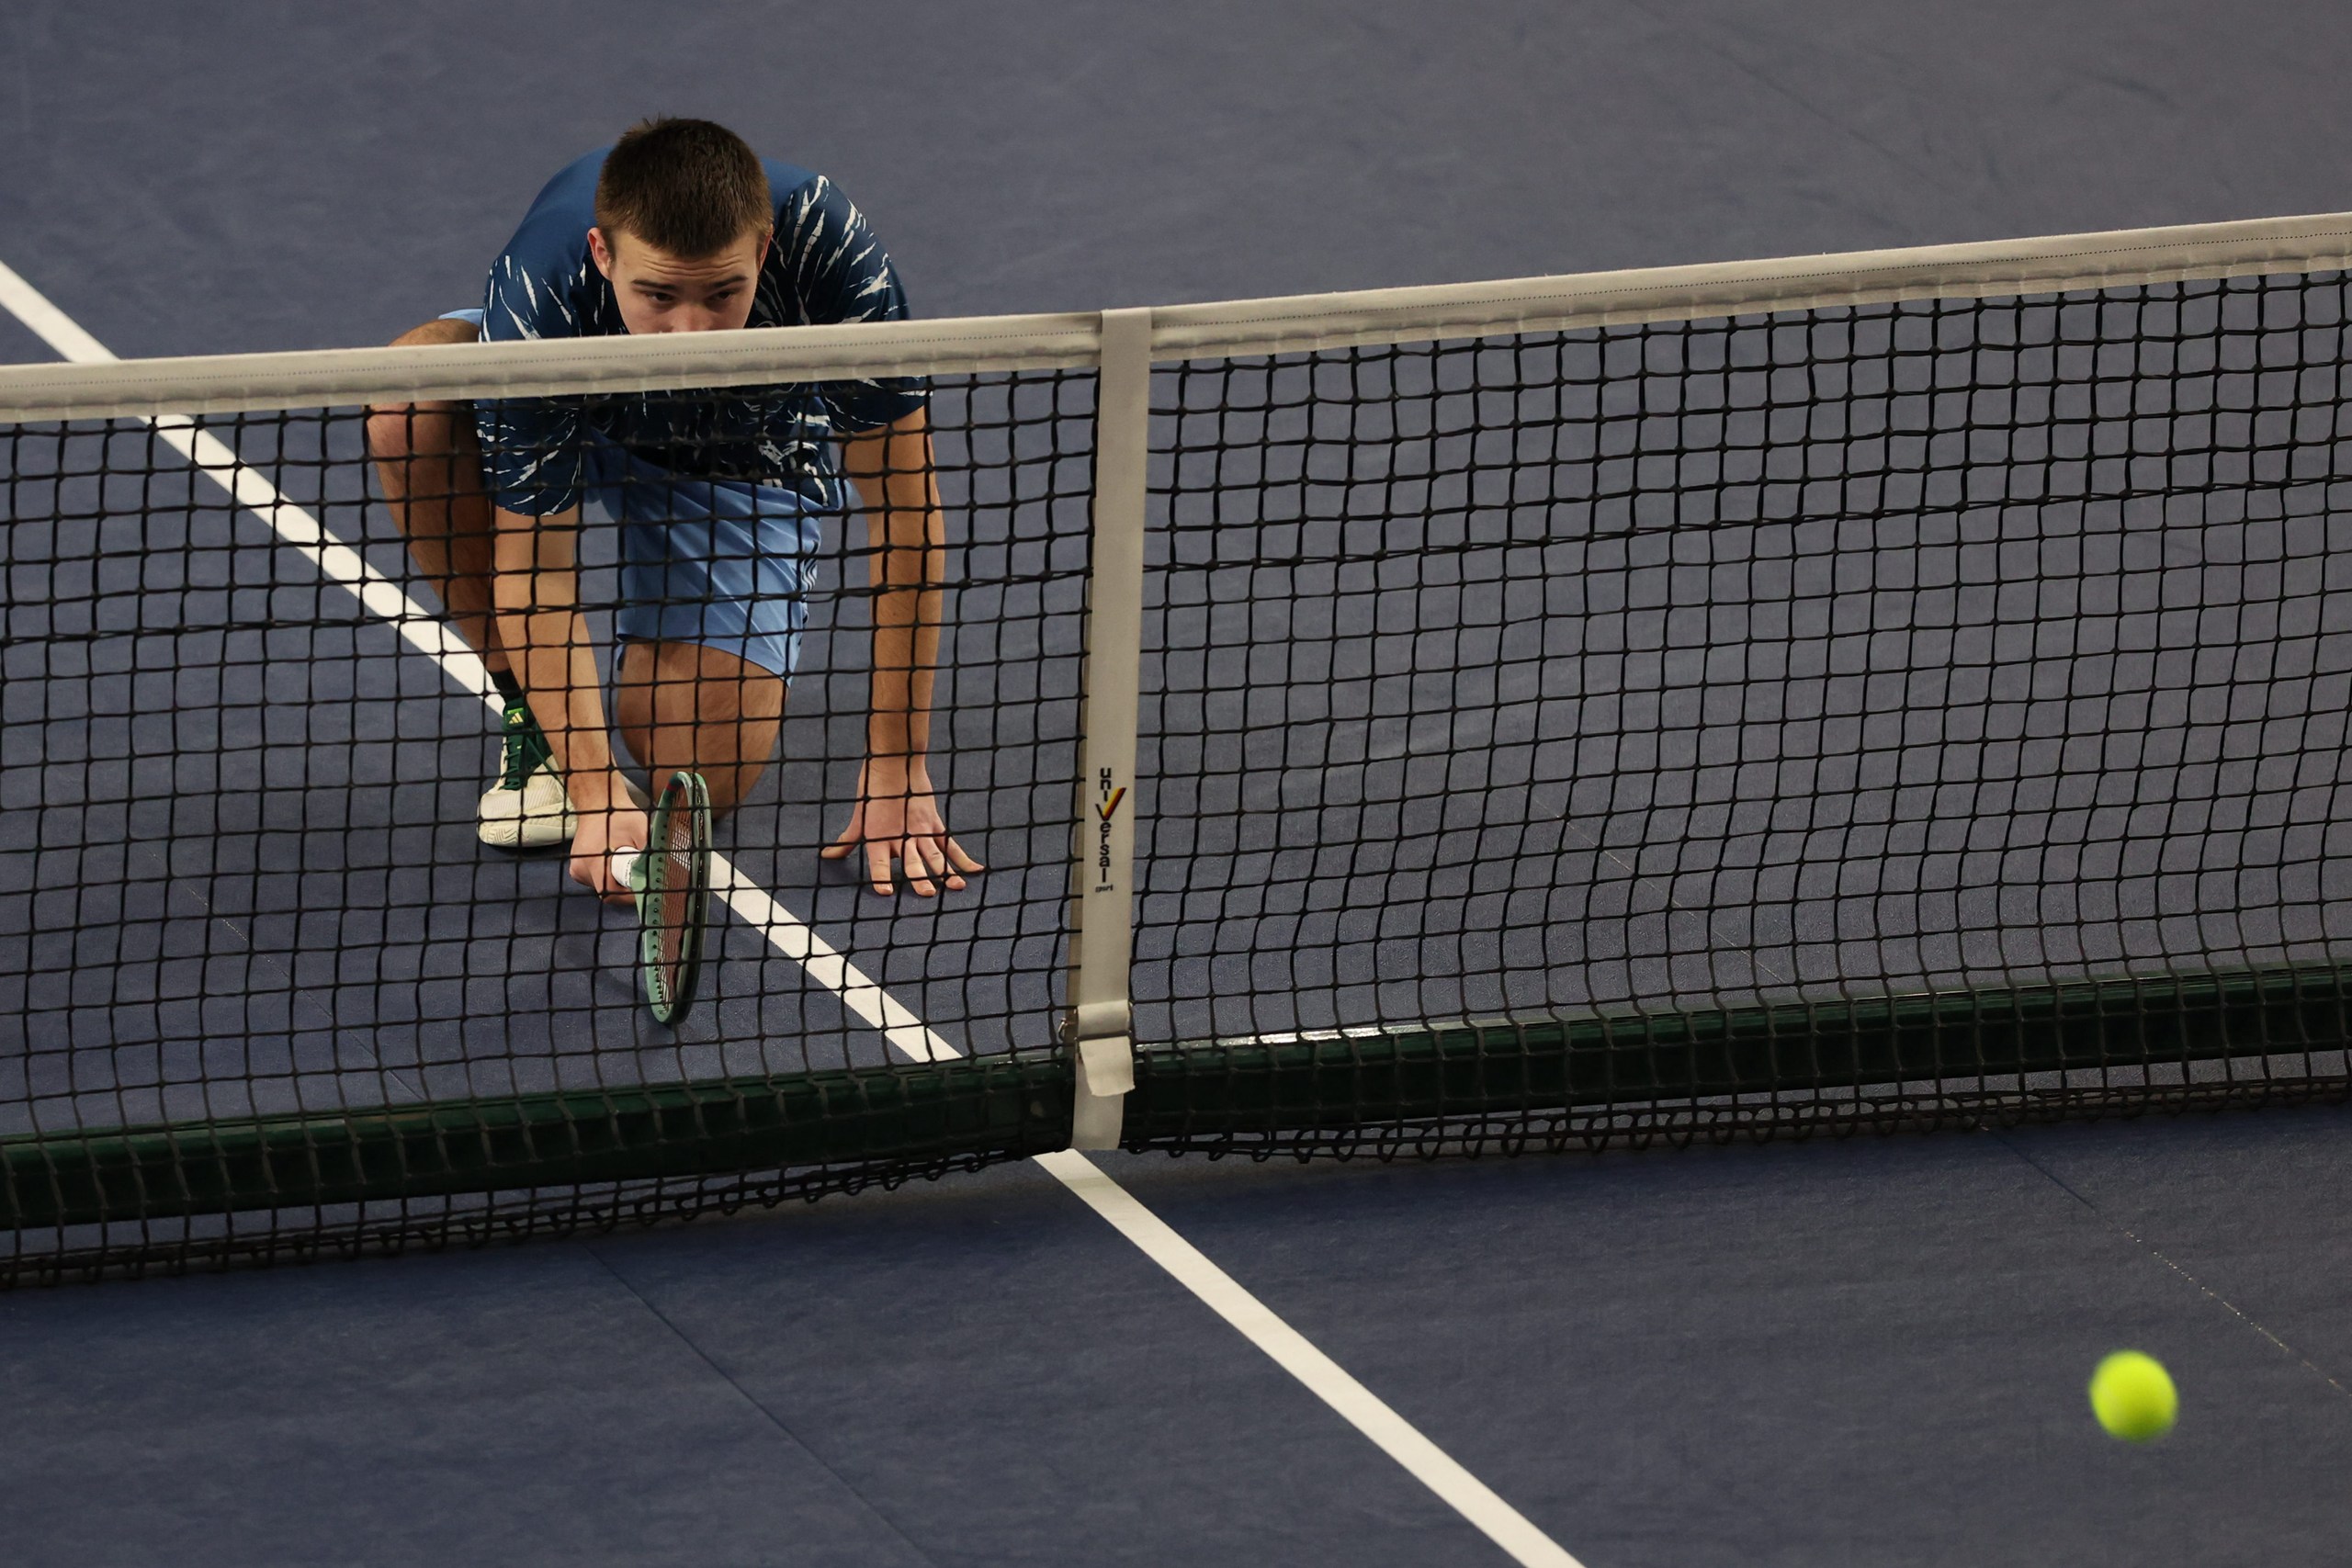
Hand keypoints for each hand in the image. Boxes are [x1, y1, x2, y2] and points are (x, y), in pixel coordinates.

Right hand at [570, 796, 649, 906]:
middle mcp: (580, 868)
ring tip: (627, 862)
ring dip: (617, 881)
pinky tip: (616, 861)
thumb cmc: (620, 814)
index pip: (610, 892)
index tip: (644, 887)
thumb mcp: (641, 829)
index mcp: (593, 861)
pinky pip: (597, 880)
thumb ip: (649, 851)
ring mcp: (577, 869)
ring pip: (602, 887)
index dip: (629, 895)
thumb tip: (659, 870)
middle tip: (640, 873)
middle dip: (626, 887)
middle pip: (607, 891)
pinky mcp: (578, 868)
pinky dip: (609, 875)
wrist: (599, 803)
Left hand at [821, 756, 984, 896]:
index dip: (881, 877)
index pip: (879, 863)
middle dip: (920, 878)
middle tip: (927, 894)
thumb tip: (828, 855)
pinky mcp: (934, 824)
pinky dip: (963, 858)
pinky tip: (974, 870)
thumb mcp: (858, 818)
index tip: (885, 892)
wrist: (895, 764)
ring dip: (945, 871)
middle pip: (912, 861)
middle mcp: (901, 836)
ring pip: (934, 854)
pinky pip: (950, 844)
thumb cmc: (873, 791)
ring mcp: (921, 830)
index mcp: (879, 837)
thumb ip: (847, 841)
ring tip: (955, 886)